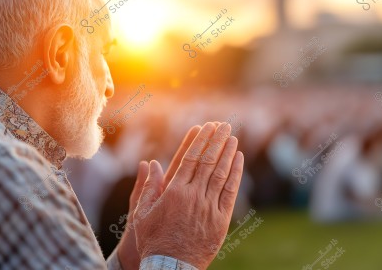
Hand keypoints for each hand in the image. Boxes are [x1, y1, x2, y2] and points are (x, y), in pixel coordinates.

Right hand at [134, 122, 243, 268]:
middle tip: (224, 125)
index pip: (190, 158)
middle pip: (208, 161)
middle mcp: (193, 195)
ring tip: (233, 137)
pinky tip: (239, 160)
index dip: (200, 140)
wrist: (171, 267)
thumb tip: (150, 163)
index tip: (207, 127)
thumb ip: (148, 187)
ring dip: (228, 153)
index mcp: (174, 191)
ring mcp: (208, 206)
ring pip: (221, 173)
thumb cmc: (154, 240)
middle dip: (217, 140)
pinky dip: (235, 173)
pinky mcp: (220, 219)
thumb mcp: (142, 213)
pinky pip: (230, 191)